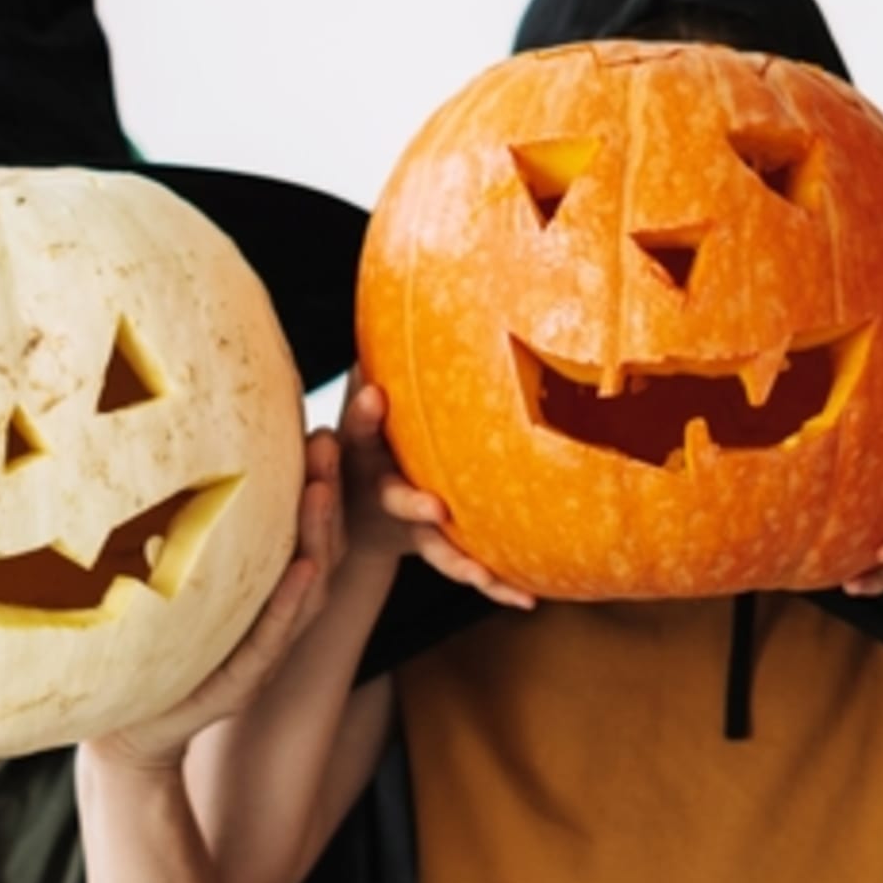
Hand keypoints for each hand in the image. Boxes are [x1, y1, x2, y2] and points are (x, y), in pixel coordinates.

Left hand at [89, 429, 346, 772]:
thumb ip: (183, 531)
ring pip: (307, 588)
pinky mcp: (241, 682)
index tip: (321, 427)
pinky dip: (293, 601)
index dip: (318, 480)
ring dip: (318, 535)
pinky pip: (274, 637)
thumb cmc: (148, 646)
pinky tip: (305, 567)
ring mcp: (262, 650)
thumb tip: (157, 450)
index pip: (303, 528)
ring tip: (323, 488)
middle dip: (326, 492)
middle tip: (330, 439)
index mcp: (263, 592)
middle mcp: (272, 617)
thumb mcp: (170, 580)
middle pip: (317, 546)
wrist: (124, 729)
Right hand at [340, 377, 536, 609]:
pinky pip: (466, 568)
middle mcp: (380, 489)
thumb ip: (382, 359)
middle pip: (392, 498)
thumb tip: (403, 281)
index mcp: (363, 448)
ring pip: (431, 547)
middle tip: (432, 507)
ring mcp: (407, 525)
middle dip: (410, 503)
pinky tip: (528, 601)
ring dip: (460, 563)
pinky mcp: (433, 549)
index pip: (358, 429)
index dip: (363, 415)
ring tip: (487, 580)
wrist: (354, 509)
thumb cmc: (375, 432)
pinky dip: (495, 585)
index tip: (374, 396)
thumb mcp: (368, 398)